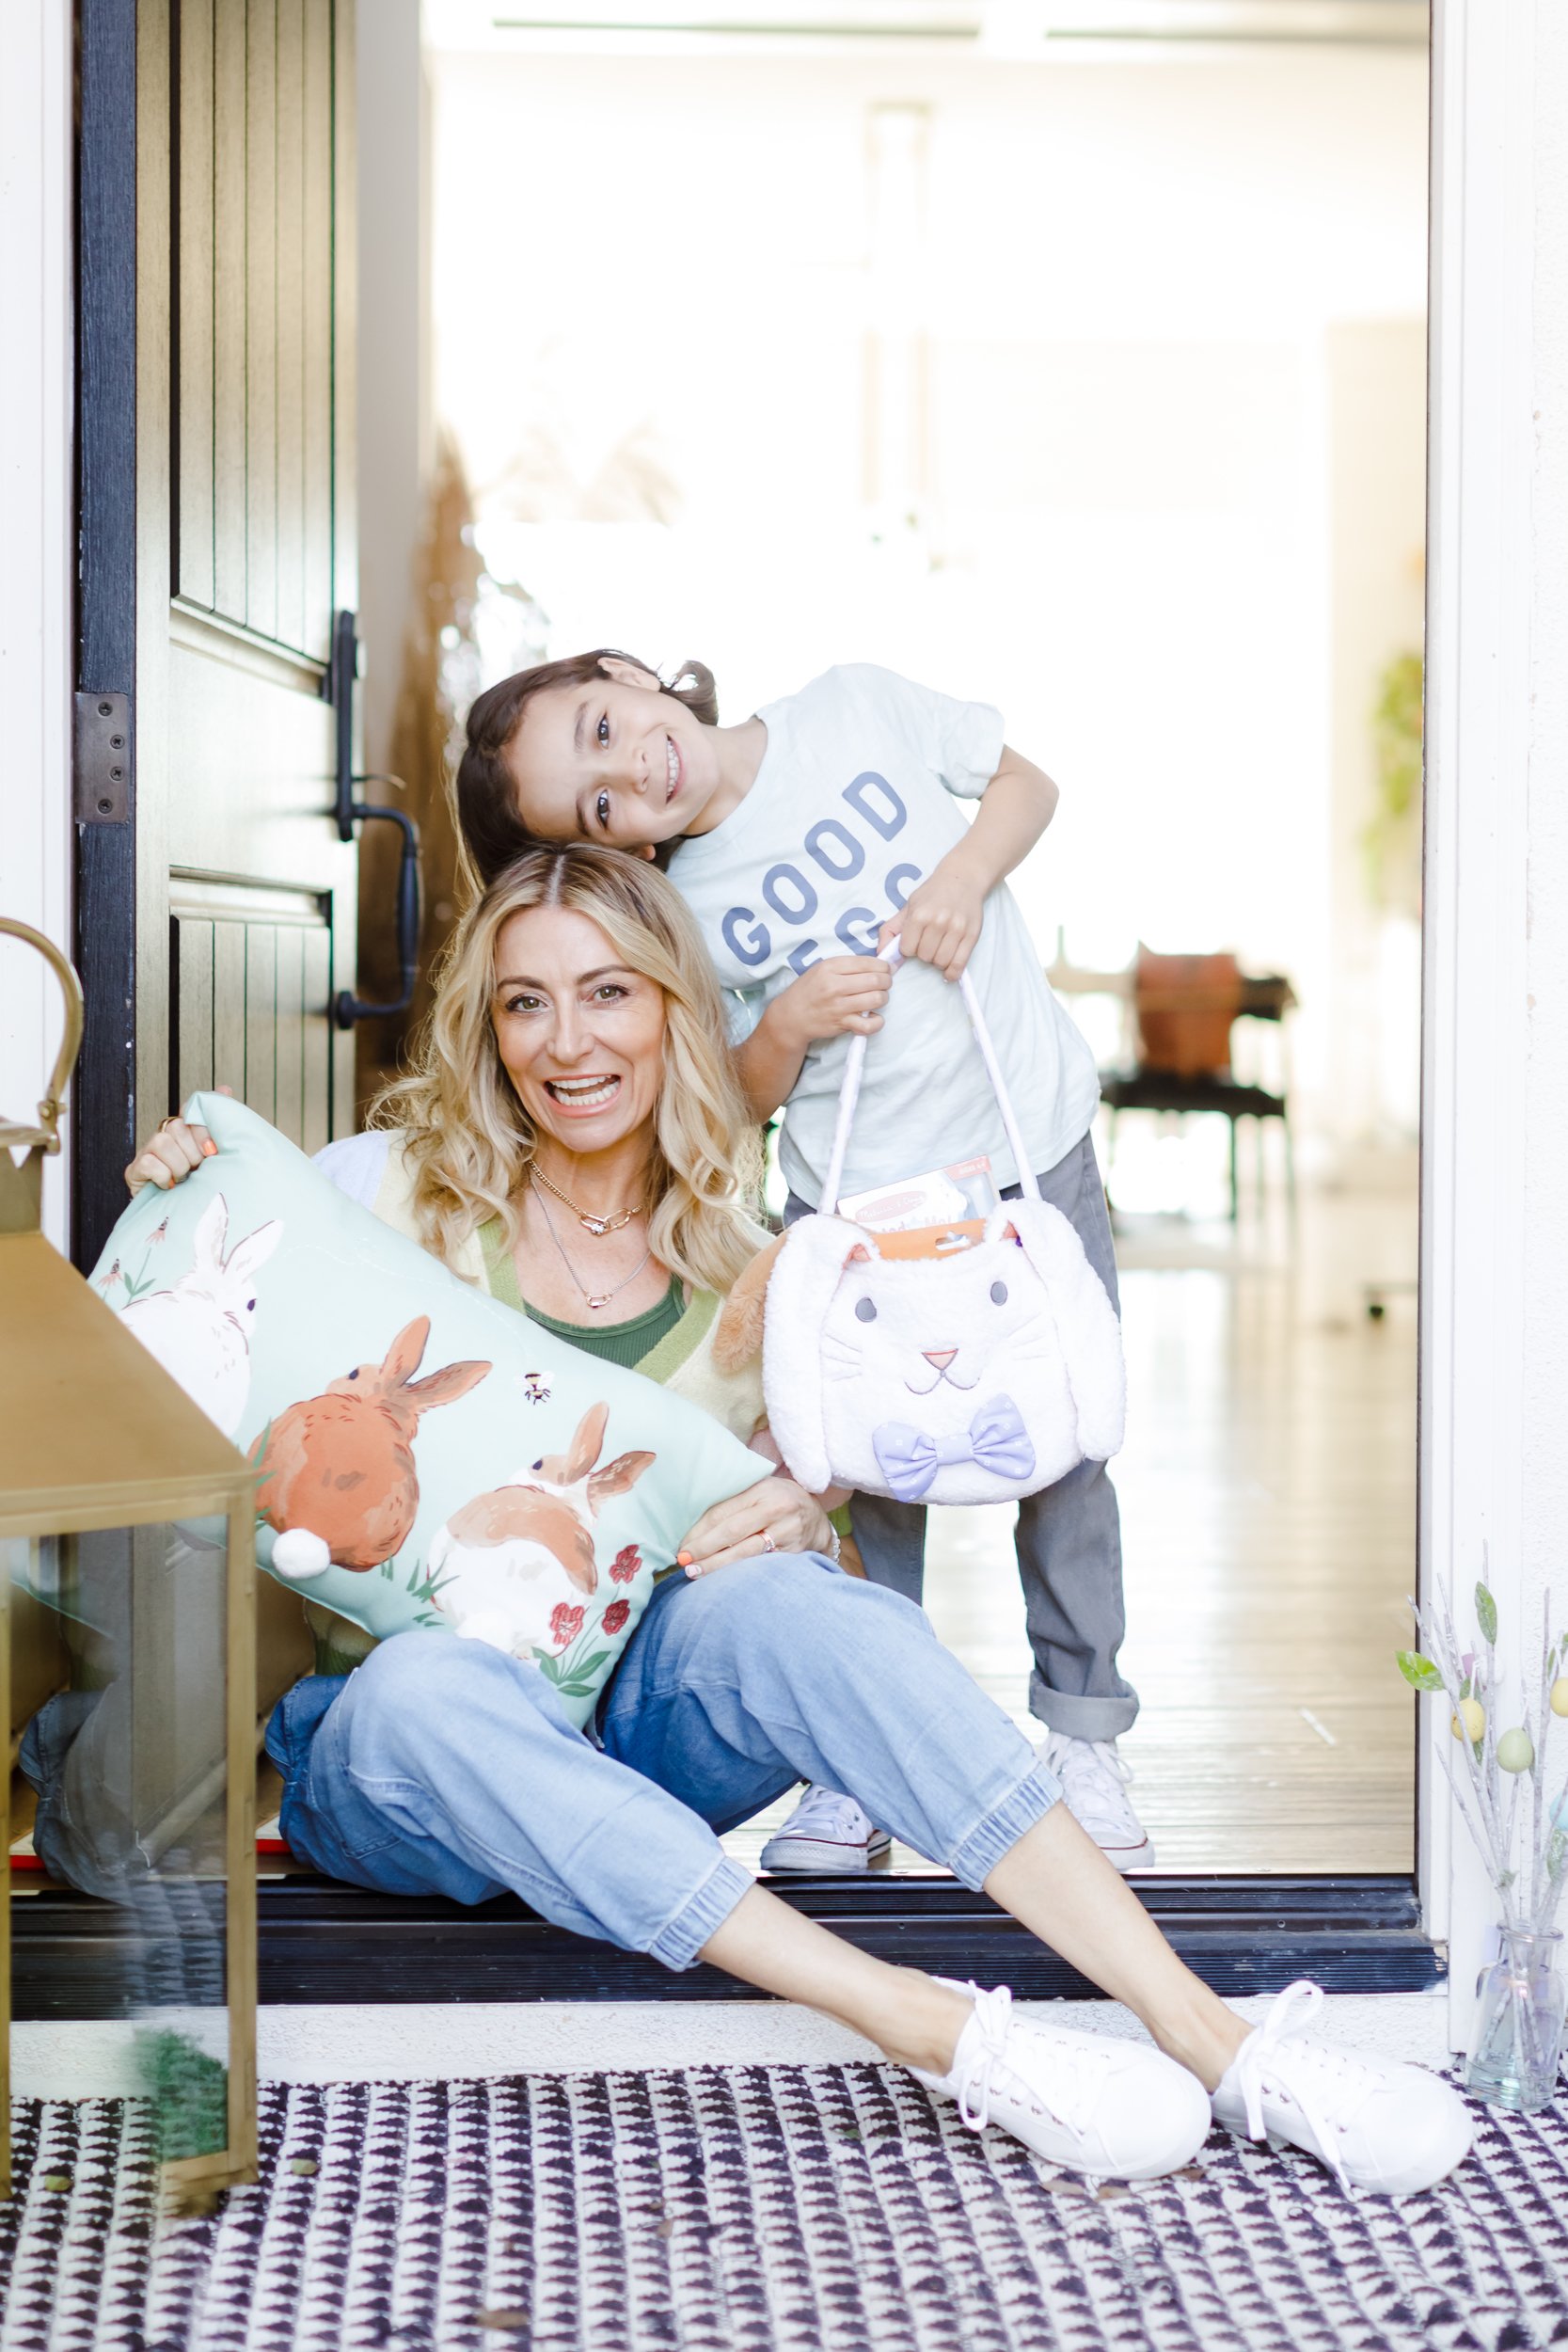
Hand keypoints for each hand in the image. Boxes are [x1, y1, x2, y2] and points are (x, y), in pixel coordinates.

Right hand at [124, 1085, 231, 1193]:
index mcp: (185, 1131)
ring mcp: (148, 1153)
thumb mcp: (218, 1154)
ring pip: (162, 1142)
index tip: (212, 1150)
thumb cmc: (204, 1184)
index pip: (188, 1111)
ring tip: (184, 1178)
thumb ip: (220, 1122)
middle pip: (176, 1127)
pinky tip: (170, 1185)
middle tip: (197, 1168)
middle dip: (193, 1152)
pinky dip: (164, 1176)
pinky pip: (149, 1163)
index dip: (201, 1130)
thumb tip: (223, 1088)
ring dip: (179, 1165)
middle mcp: (165, 1137)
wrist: (189, 1217)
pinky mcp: (135, 1171)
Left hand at [676, 1475, 832, 1577]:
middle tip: (684, 1560)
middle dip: (705, 1548)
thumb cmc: (778, 1502)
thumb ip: (733, 1503)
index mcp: (761, 1490)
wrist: (817, 1518)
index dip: (699, 1530)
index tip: (682, 1545)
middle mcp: (776, 1509)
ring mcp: (787, 1532)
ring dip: (718, 1565)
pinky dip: (740, 1574)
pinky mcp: (794, 1553)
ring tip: (695, 1573)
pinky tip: (724, 1581)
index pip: (723, 1512)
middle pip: (733, 1531)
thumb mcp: (759, 1492)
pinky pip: (762, 1566)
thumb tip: (694, 1528)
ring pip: (747, 1552)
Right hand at [767, 956, 891, 1051]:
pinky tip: (873, 1017)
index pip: (867, 962)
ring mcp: (839, 1006)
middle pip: (876, 980)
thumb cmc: (809, 991)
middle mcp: (835, 985)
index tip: (886, 970)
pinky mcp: (842, 1023)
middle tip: (885, 984)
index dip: (883, 966)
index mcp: (831, 967)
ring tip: (878, 998)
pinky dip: (877, 1022)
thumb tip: (877, 966)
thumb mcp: (821, 969)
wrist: (791, 1017)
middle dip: (887, 981)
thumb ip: (846, 966)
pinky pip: (869, 1024)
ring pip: (877, 999)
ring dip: (883, 998)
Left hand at [880, 860, 985, 980]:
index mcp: (919, 915)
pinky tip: (948, 970)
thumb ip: (891, 929)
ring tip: (939, 949)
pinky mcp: (972, 936)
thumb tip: (881, 954)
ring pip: (941, 962)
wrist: (962, 879)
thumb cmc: (932, 894)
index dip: (908, 948)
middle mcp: (938, 922)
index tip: (915, 940)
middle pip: (925, 957)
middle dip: (924, 953)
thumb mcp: (908, 907)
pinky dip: (952, 973)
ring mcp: (956, 929)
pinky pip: (959, 965)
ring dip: (937, 961)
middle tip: (928, 942)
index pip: (907, 949)